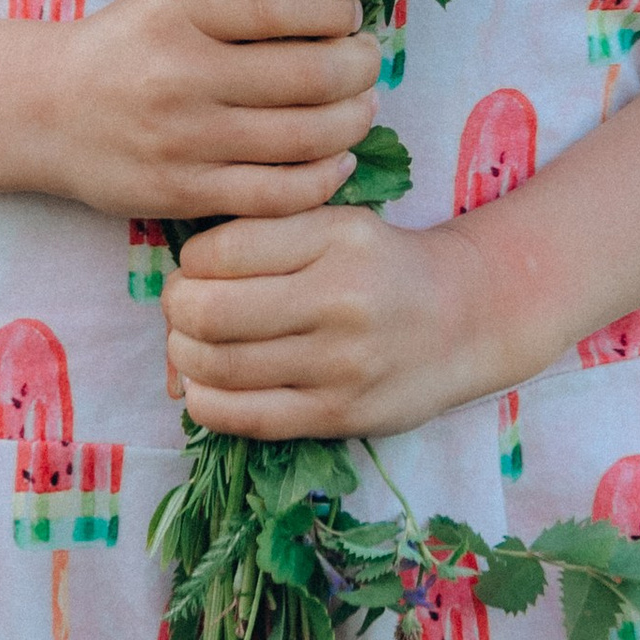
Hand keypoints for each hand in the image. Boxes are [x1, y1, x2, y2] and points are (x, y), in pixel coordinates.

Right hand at [7, 0, 383, 226]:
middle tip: (368, 63)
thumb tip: (342, 13)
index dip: (337, 9)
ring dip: (353, 121)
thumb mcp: (171, 1)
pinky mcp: (182, 193)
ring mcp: (183, 139)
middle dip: (361, 67)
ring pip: (305, 138)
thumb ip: (244, 4)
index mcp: (181, 11)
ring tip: (360, 107)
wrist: (43, 111)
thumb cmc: (126, 47)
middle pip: (312, 76)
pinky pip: (277, 194)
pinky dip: (324, 177)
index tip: (350, 14)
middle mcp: (182, 73)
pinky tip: (336, 160)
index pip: (284, 3)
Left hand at [165, 205, 501, 439]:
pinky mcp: (337, 415)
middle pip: (209, 311)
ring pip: (217, 367)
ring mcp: (339, 365)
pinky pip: (242, 417)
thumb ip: (265, 235)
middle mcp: (339, 300)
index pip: (222, 250)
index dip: (191, 262)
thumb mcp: (337, 223)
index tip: (197, 267)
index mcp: (336, 237)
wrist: (462, 321)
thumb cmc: (381, 265)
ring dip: (184, 357)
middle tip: (183, 308)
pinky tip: (208, 385)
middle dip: (177, 310)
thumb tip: (180, 276)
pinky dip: (204, 401)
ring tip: (192, 344)